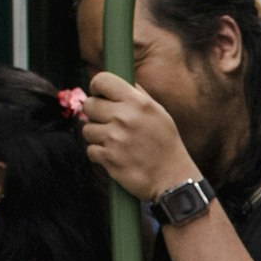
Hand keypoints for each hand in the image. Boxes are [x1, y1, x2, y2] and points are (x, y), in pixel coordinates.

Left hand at [76, 72, 196, 203]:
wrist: (173, 180)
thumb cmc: (166, 145)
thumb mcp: (160, 113)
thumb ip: (139, 96)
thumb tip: (123, 80)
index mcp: (138, 102)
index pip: (103, 80)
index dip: (97, 87)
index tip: (100, 95)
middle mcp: (124, 117)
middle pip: (89, 105)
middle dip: (96, 114)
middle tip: (108, 123)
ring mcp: (114, 138)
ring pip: (87, 129)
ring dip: (97, 136)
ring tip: (115, 142)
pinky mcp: (108, 158)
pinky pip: (90, 150)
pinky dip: (100, 154)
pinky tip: (115, 156)